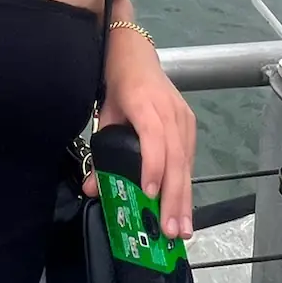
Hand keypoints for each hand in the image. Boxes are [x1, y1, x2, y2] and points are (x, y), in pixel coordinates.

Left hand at [89, 28, 196, 241]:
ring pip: (186, 162)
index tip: (149, 192)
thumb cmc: (117, 83)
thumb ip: (100, 152)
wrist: (135, 53)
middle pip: (175, 157)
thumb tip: (91, 188)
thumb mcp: (104, 114)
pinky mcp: (190, 123)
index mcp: (144, 104)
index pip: (153, 137)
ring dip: (184, 198)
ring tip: (181, 229)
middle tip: (169, 230)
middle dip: (173, 196)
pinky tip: (183, 207)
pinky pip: (189, 158)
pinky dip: (185, 184)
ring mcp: (183, 117)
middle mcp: (169, 111)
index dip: (152, 166)